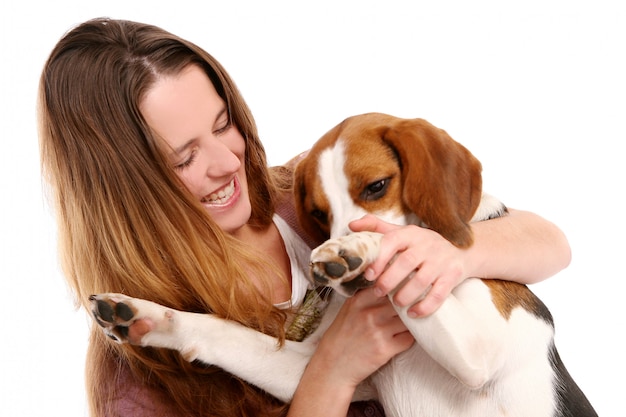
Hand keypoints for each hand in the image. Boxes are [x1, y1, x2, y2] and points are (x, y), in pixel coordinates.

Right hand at [312, 287, 413, 387]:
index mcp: (359, 300)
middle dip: (406, 307)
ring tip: (404, 326)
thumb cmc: (342, 336)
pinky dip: (408, 338)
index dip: (398, 290)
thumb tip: (392, 286)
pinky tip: (400, 339)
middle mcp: (369, 313)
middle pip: (401, 302)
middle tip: (408, 311)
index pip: (389, 286)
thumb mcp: (349, 309)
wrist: (333, 366)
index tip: (401, 295)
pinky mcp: (385, 349)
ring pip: (408, 320)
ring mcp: (378, 331)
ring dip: (409, 323)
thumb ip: (367, 297)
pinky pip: (409, 338)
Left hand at [350, 215, 469, 316]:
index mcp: (411, 233)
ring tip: (396, 303)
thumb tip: (352, 226)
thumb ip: (377, 228)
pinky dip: (425, 306)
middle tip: (378, 292)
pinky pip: (439, 294)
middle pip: (406, 262)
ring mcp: (442, 260)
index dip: (379, 258)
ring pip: (422, 280)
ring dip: (406, 294)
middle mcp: (427, 244)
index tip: (368, 274)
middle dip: (389, 280)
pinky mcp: (453, 275)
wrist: (462, 251)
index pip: (393, 241)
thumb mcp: (402, 233)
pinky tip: (413, 313)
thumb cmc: (422, 244)